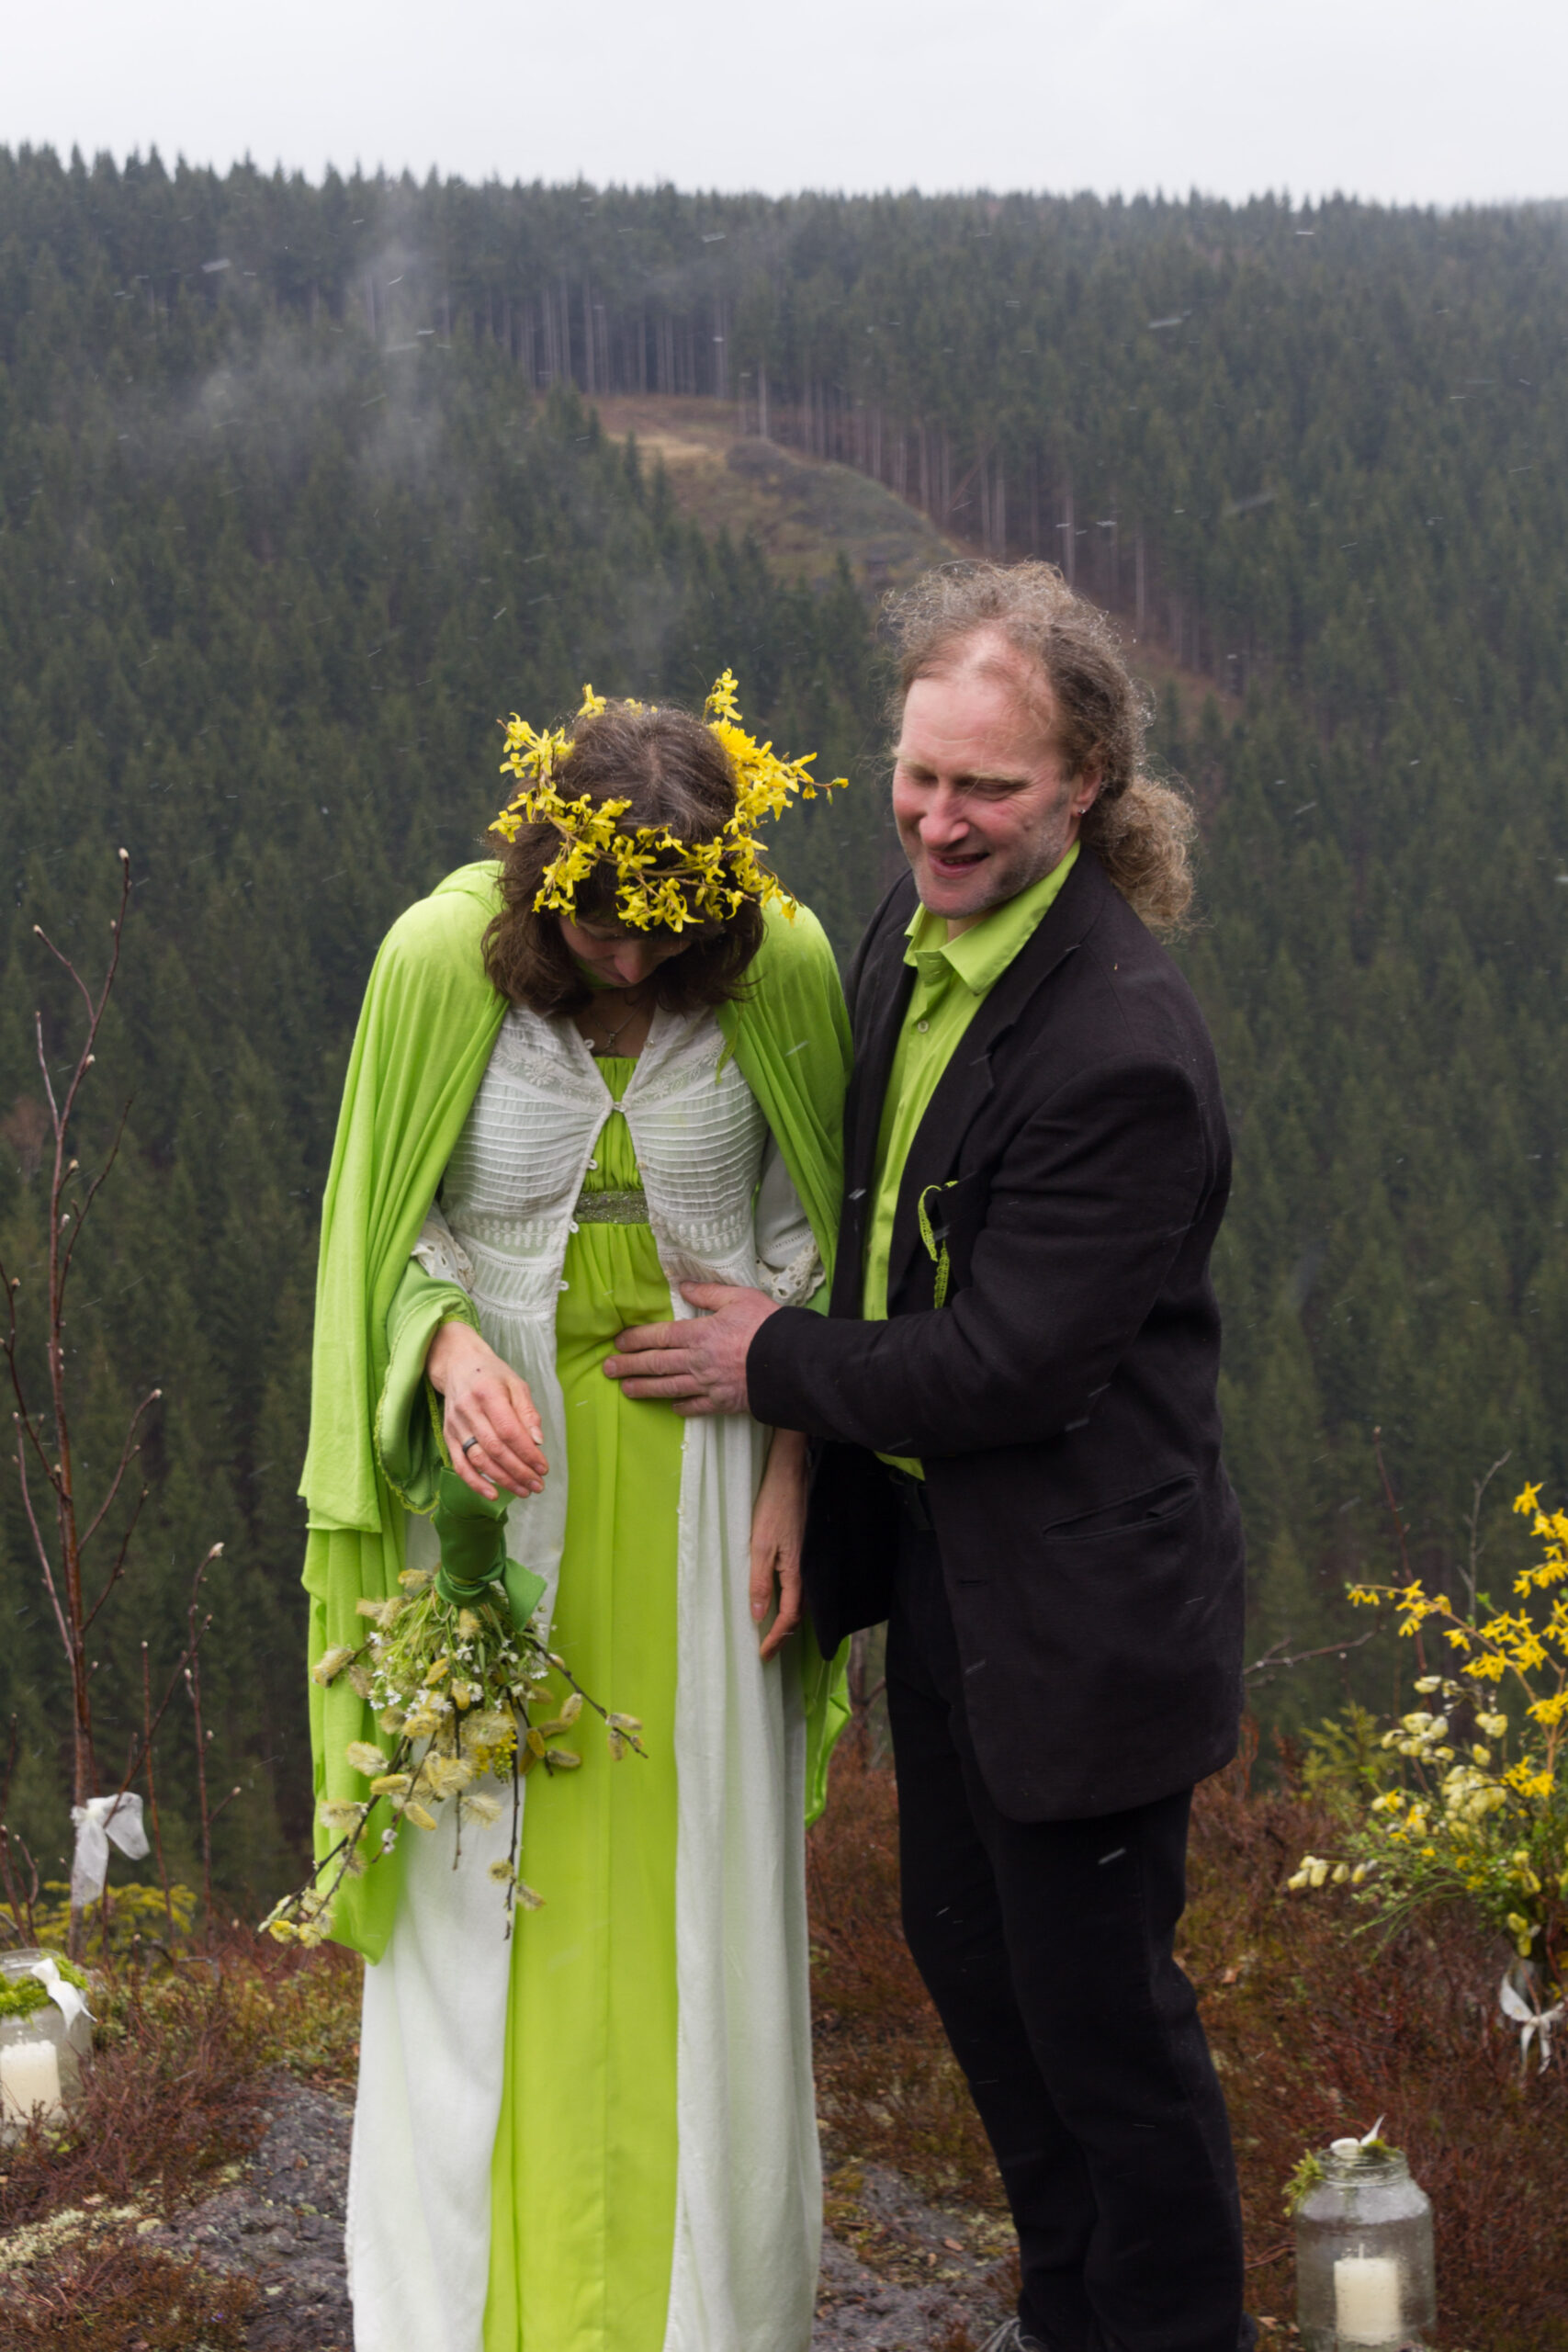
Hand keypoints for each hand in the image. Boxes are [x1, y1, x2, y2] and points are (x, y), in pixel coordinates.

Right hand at [426, 1320, 547, 1500]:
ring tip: (523, 1491)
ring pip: (479, 1460)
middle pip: (496, 1449)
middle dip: (519, 1471)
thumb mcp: (516, 1384)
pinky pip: (460, 1465)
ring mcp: (456, 1425)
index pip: (509, 1430)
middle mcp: (468, 1410)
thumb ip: (528, 1412)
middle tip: (538, 1485)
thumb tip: (538, 1442)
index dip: (528, 1453)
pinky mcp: (448, 1437)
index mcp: (488, 1393)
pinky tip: (492, 1495)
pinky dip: (475, 1483)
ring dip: (502, 1480)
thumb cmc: (492, 1375)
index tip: (543, 1468)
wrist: (457, 1365)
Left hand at [601, 1283, 780, 1415]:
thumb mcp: (738, 1297)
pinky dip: (681, 1406)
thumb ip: (707, 1293)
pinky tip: (671, 1406)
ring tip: (626, 1389)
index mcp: (699, 1333)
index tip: (618, 1342)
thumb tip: (682, 1286)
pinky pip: (695, 1407)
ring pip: (668, 1387)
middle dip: (629, 1366)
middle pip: (656, 1364)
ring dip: (644, 1388)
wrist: (791, 1362)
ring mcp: (708, 1385)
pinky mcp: (723, 1403)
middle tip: (608, 1369)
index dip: (636, 1339)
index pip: (659, 1336)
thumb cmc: (767, 1325)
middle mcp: (697, 1361)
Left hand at [750, 1428, 807, 1659]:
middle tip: (766, 1651)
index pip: (788, 1618)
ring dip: (786, 1620)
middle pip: (797, 1614)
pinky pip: (798, 1586)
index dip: (776, 1639)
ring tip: (770, 1633)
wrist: (791, 1475)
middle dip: (782, 1636)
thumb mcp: (760, 1544)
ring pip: (799, 1601)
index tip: (762, 1655)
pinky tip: (778, 1600)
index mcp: (796, 1572)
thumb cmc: (774, 1506)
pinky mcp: (802, 1550)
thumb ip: (759, 1581)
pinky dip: (789, 1602)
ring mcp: (805, 1560)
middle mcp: (805, 1570)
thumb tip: (757, 1615)